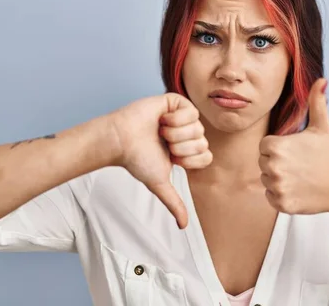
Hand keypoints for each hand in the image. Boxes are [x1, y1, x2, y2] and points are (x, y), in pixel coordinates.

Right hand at [109, 93, 211, 228]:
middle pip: (203, 141)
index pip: (206, 155)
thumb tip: (183, 226)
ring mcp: (181, 116)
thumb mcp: (160, 183)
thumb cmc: (137, 159)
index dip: (191, 159)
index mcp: (185, 149)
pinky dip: (175, 118)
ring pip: (198, 126)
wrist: (122, 140)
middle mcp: (186, 132)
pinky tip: (161, 119)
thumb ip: (174, 203)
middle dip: (182, 146)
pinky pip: (190, 110)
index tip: (173, 159)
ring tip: (160, 132)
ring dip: (177, 133)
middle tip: (163, 144)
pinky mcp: (175, 101)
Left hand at [259, 78, 328, 216]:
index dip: (278, 148)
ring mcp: (277, 187)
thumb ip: (316, 101)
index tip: (294, 151)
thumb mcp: (322, 126)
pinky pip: (271, 196)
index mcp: (275, 146)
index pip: (264, 147)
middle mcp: (273, 167)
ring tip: (299, 176)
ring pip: (266, 180)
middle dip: (277, 163)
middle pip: (263, 163)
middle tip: (299, 164)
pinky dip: (281, 195)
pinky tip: (298, 189)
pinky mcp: (281, 203)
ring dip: (278, 179)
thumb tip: (321, 79)